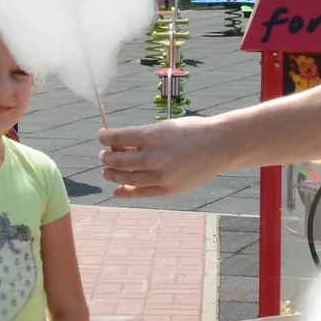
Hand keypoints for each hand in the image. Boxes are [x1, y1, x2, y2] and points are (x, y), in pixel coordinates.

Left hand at [99, 117, 219, 198]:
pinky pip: (141, 193)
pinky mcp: (168, 189)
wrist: (219, 146)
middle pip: (118, 160)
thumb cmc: (191, 132)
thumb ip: (141, 139)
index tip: (101, 136)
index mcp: (151, 136)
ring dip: (112, 175)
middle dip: (106, 157)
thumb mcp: (164, 128)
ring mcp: (161, 175)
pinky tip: (117, 191)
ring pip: (126, 178)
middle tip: (104, 156)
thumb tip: (118, 146)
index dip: (104, 137)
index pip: (117, 137)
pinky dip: (126, 192)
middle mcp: (154, 157)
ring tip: (107, 171)